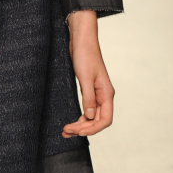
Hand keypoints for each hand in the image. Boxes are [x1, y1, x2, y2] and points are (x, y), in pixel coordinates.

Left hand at [62, 10, 114, 138]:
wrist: (81, 40)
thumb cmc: (85, 55)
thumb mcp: (85, 77)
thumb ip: (88, 98)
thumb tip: (90, 116)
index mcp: (106, 93)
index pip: (105, 120)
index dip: (93, 129)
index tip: (78, 131)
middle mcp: (103, 96)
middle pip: (97, 121)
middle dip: (83, 129)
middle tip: (67, 132)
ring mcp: (97, 94)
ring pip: (92, 117)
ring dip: (80, 125)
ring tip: (66, 131)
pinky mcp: (89, 91)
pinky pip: (87, 109)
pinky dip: (80, 118)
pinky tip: (72, 122)